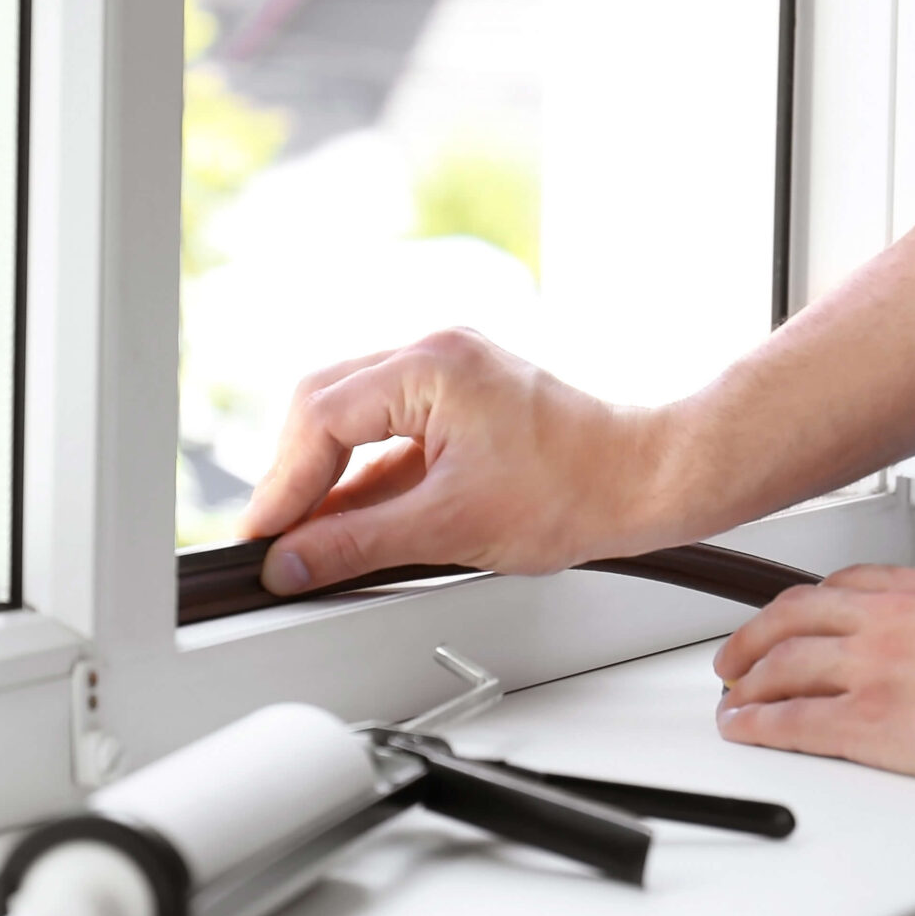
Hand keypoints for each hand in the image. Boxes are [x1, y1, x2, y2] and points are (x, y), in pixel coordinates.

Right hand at [234, 329, 673, 594]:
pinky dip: (366, 477)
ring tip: (309, 538)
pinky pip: (390, 431)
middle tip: (275, 539)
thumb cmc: (578, 490)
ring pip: (353, 417)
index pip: (323, 418)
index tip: (264, 537)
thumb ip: (358, 543)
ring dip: (328, 477)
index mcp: (431, 365)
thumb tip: (292, 562)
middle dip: (296, 475)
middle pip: (325, 405)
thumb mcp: (451, 528)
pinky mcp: (461, 400)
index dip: (284, 485)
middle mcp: (435, 353)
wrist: (650, 481)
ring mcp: (449, 372)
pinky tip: (352, 522)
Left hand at [712, 564, 914, 790]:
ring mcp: (868, 669)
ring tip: (732, 699)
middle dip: (754, 641)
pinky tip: (742, 728)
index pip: (836, 590)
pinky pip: (790, 721)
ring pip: (779, 668)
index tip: (788, 623)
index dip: (799, 611)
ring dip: (746, 684)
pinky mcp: (866, 722)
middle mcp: (881, 621)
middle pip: (790, 622)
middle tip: (736, 659)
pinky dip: (756, 723)